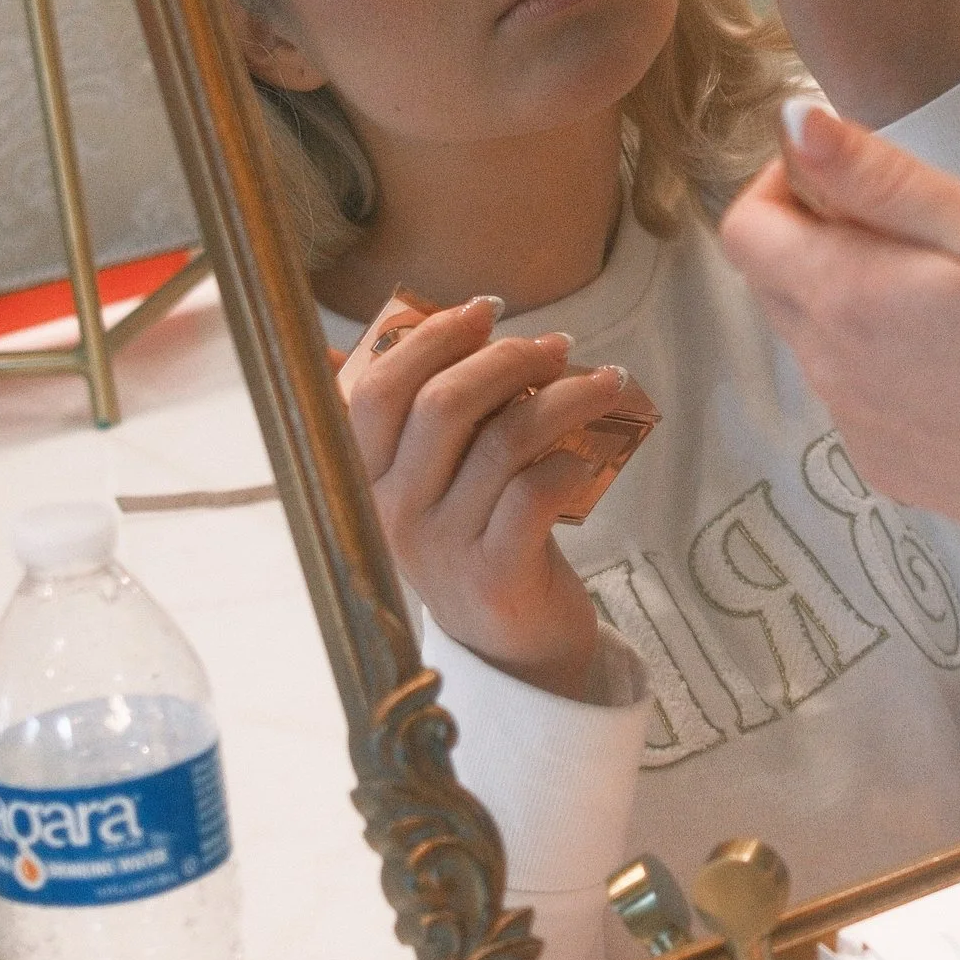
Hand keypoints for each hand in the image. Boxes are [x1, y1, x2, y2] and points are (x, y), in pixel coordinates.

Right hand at [337, 292, 636, 695]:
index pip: (375, 391)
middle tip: (557, 347)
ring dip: (564, 397)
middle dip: (509, 359)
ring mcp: (443, 547)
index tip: (486, 312)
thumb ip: (401, 419)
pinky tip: (586, 455)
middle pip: (443, 405)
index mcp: (366, 479)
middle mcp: (393, 512)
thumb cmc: (470, 539)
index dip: (431, 339)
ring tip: (605, 382)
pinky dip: (569, 461)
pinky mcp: (496, 576)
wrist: (511, 647)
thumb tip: (354, 339)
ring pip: (504, 441)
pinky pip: (535, 494)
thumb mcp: (422, 483)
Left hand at [718, 102, 959, 520]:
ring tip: (953, 299)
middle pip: (777, 283)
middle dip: (823, 240)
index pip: (746, 228)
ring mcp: (855, 424)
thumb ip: (877, 174)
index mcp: (840, 295)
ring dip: (858, 303)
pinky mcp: (887, 464)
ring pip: (819, 340)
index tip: (850, 178)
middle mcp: (828, 367)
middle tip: (916, 232)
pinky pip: (857, 396)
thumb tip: (794, 124)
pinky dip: (886, 365)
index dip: (785, 186)